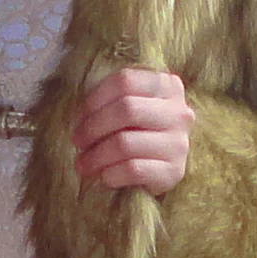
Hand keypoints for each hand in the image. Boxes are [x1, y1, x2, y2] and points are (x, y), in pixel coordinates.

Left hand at [71, 68, 194, 195]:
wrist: (160, 171)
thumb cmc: (137, 132)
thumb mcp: (129, 106)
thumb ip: (112, 100)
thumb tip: (82, 114)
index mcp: (167, 86)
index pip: (126, 81)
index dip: (96, 98)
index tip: (80, 115)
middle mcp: (179, 112)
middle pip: (127, 110)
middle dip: (93, 127)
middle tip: (77, 141)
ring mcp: (179, 143)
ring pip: (126, 143)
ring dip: (96, 155)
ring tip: (83, 163)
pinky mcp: (174, 171)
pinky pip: (133, 169)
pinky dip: (111, 174)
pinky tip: (104, 176)